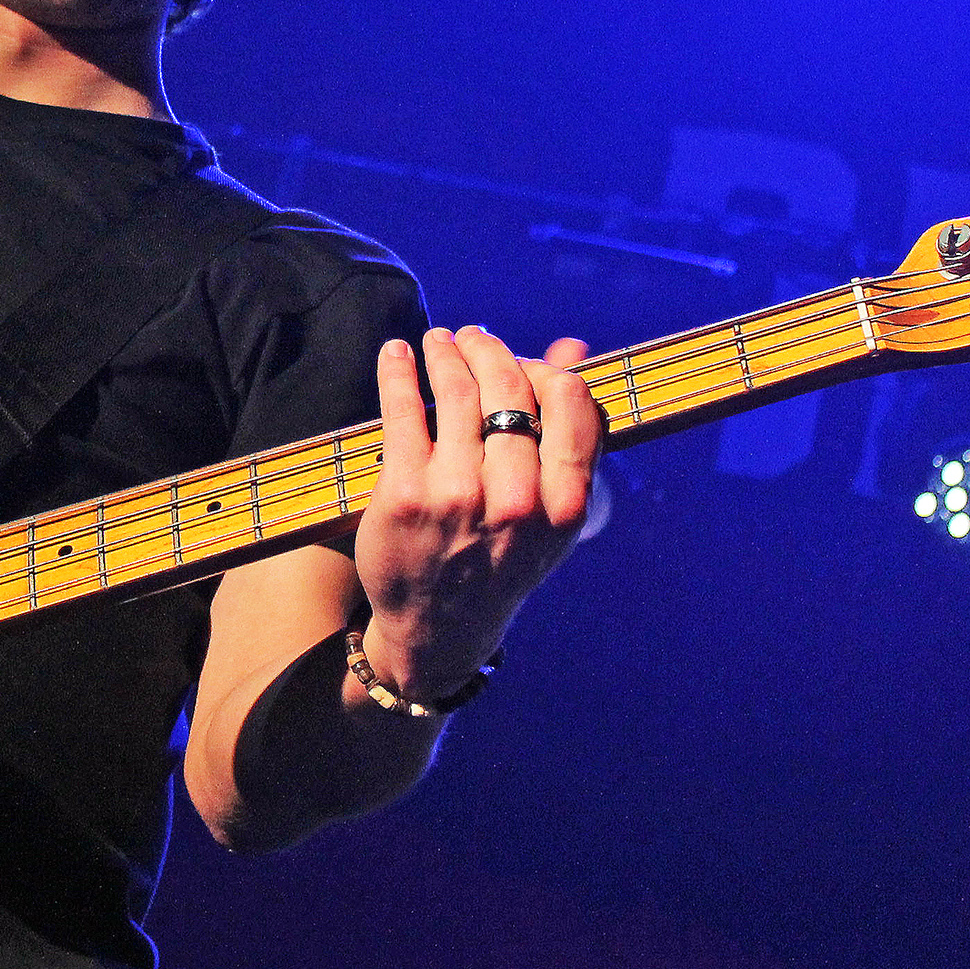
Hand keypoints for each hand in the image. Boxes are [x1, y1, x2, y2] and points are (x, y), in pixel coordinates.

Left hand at [352, 326, 603, 700]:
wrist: (439, 629)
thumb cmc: (501, 560)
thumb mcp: (548, 512)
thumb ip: (565, 432)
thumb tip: (573, 347)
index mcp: (563, 505)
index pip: (571, 402)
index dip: (545, 369)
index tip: (521, 362)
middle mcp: (515, 499)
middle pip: (510, 388)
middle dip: (489, 350)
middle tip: (472, 339)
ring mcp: (457, 495)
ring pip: (457, 391)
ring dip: (445, 353)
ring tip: (438, 341)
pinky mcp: (404, 493)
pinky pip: (403, 410)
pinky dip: (398, 371)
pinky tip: (397, 355)